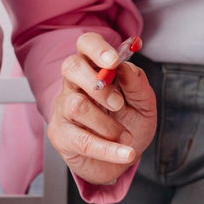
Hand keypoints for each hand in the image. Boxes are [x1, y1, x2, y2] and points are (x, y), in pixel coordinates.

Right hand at [48, 32, 156, 184]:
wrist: (121, 160)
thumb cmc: (130, 125)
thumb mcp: (144, 105)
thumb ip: (137, 85)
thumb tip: (126, 67)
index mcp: (95, 69)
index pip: (87, 44)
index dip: (97, 48)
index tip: (113, 61)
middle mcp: (75, 84)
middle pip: (71, 67)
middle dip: (96, 82)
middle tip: (118, 103)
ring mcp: (63, 108)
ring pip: (77, 105)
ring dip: (108, 124)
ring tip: (126, 137)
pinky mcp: (60, 134)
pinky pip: (81, 140)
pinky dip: (107, 149)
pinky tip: (124, 153)